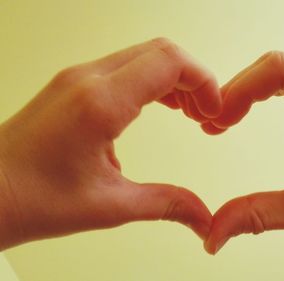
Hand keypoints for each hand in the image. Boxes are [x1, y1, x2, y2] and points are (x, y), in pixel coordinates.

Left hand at [0, 38, 220, 249]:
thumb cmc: (30, 199)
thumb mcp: (110, 206)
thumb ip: (166, 204)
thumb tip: (204, 217)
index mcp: (100, 104)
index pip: (169, 62)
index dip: (204, 81)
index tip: (214, 111)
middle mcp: (87, 80)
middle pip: (161, 52)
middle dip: (194, 79)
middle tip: (206, 114)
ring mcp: (77, 79)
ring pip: (143, 56)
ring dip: (174, 79)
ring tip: (189, 113)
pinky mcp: (73, 86)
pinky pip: (124, 68)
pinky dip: (152, 82)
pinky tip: (161, 109)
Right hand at [204, 51, 283, 252]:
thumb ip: (263, 215)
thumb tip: (213, 232)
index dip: (242, 89)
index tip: (218, 121)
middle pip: (280, 65)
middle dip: (240, 90)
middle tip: (212, 124)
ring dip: (249, 91)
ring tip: (224, 120)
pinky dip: (263, 95)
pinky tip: (246, 113)